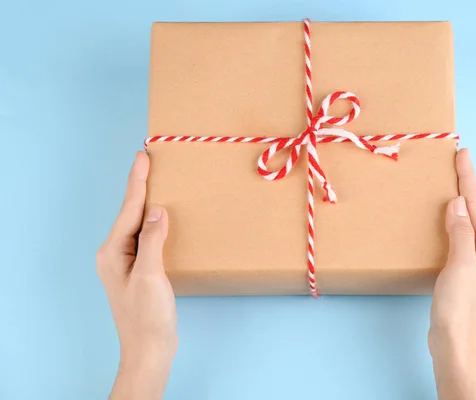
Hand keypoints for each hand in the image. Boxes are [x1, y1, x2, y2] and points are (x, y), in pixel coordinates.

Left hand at [96, 152, 176, 399]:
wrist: (149, 348)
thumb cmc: (148, 316)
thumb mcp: (151, 276)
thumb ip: (152, 240)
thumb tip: (157, 210)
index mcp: (113, 251)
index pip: (128, 209)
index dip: (137, 181)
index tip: (143, 156)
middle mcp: (115, 253)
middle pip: (129, 212)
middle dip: (139, 186)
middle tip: (148, 161)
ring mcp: (126, 261)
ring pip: (137, 223)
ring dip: (146, 201)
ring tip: (155, 180)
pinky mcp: (139, 268)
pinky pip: (145, 236)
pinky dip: (153, 221)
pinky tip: (162, 216)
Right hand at [429, 149, 475, 399]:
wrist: (456, 345)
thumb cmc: (460, 308)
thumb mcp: (460, 267)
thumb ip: (459, 232)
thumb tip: (457, 202)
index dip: (468, 178)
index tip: (462, 152)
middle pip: (474, 210)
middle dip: (464, 186)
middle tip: (454, 162)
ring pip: (465, 222)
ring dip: (457, 202)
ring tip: (446, 183)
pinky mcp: (464, 269)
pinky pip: (457, 236)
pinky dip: (449, 221)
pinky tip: (440, 217)